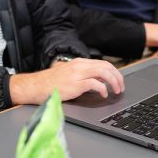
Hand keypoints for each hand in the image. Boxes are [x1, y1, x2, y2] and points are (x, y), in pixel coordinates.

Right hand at [9, 58, 124, 104]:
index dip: (114, 72)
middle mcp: (80, 65)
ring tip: (115, 90)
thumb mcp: (68, 73)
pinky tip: (103, 94)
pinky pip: (95, 84)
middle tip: (120, 87)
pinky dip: (102, 89)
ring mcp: (78, 74)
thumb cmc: (50, 83)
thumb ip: (81, 74)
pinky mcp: (75, 84)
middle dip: (117, 77)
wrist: (36, 86)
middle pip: (106, 66)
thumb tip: (96, 80)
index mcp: (79, 62)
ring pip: (103, 72)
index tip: (118, 80)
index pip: (103, 63)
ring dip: (113, 82)